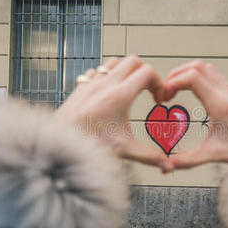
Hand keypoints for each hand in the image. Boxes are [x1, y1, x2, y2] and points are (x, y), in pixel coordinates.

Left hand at [55, 55, 173, 171]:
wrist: (60, 145)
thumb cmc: (89, 146)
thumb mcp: (125, 151)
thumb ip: (150, 156)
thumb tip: (167, 166)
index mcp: (119, 96)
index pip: (147, 72)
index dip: (159, 83)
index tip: (158, 99)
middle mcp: (105, 85)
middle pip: (134, 61)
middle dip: (145, 73)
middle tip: (147, 90)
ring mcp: (91, 83)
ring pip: (114, 62)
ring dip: (126, 71)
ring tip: (130, 89)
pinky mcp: (80, 87)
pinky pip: (96, 70)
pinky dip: (106, 75)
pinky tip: (108, 92)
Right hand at [164, 60, 227, 169]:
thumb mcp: (213, 155)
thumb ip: (188, 160)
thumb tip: (168, 165)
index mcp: (219, 105)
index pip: (192, 78)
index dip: (173, 82)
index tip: (165, 96)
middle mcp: (224, 94)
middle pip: (197, 66)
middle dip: (176, 75)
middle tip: (167, 91)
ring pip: (205, 67)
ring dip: (186, 73)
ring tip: (176, 89)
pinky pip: (212, 74)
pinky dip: (197, 76)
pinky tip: (192, 91)